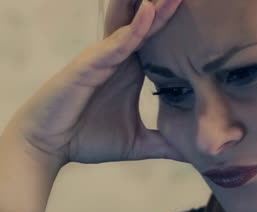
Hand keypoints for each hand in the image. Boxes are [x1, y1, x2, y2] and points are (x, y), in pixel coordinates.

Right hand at [8, 0, 184, 164]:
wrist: (48, 146)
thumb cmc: (85, 139)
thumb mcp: (136, 143)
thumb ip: (164, 144)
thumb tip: (195, 152)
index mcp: (132, 70)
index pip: (162, 39)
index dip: (181, 22)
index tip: (208, 12)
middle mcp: (120, 57)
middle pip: (150, 23)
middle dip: (169, 5)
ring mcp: (105, 57)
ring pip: (134, 23)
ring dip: (155, 5)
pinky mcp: (90, 64)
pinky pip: (116, 42)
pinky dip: (135, 27)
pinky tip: (150, 10)